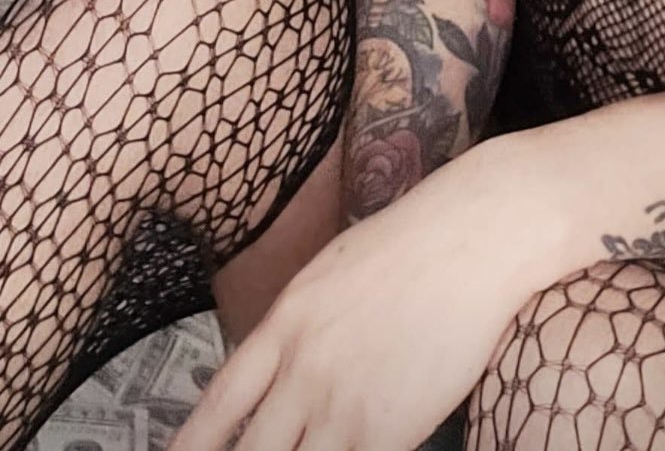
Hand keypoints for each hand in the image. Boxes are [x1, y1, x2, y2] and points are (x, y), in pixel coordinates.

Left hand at [170, 138, 547, 450]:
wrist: (474, 236)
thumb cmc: (411, 243)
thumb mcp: (329, 274)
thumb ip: (296, 327)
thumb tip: (273, 371)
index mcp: (284, 323)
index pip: (218, 405)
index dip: (190, 446)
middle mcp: (303, 368)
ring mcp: (343, 403)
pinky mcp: (390, 430)